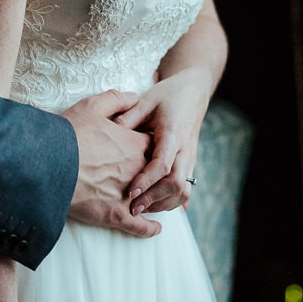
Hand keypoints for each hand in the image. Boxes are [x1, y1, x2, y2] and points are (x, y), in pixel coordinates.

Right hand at [63, 89, 160, 237]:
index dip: (153, 146)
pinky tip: (155, 228)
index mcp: (135, 144)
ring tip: (156, 201)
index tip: (147, 148)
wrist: (50, 165)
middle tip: (152, 174)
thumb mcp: (92, 107)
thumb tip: (135, 96)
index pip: (157, 144)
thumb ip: (117, 99)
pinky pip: (141, 226)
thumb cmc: (70, 135)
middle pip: (158, 173)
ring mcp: (129, 195)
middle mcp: (138, 170)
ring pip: (153, 200)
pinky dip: (150, 228)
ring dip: (156, 200)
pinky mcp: (116, 215)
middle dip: (156, 174)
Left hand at [114, 69, 212, 214]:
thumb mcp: (147, 100)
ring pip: (184, 191)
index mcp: (173, 134)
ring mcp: (190, 159)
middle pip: (176, 183)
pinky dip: (172, 201)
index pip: (163, 164)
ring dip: (164, 204)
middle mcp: (185, 150)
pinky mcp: (190, 164)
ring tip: (142, 209)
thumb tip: (108, 130)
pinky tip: (157, 208)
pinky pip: (185, 188)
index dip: (147, 180)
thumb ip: (129, 116)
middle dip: (155, 199)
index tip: (131, 192)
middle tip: (133, 208)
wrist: (193, 92)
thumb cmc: (167, 96)